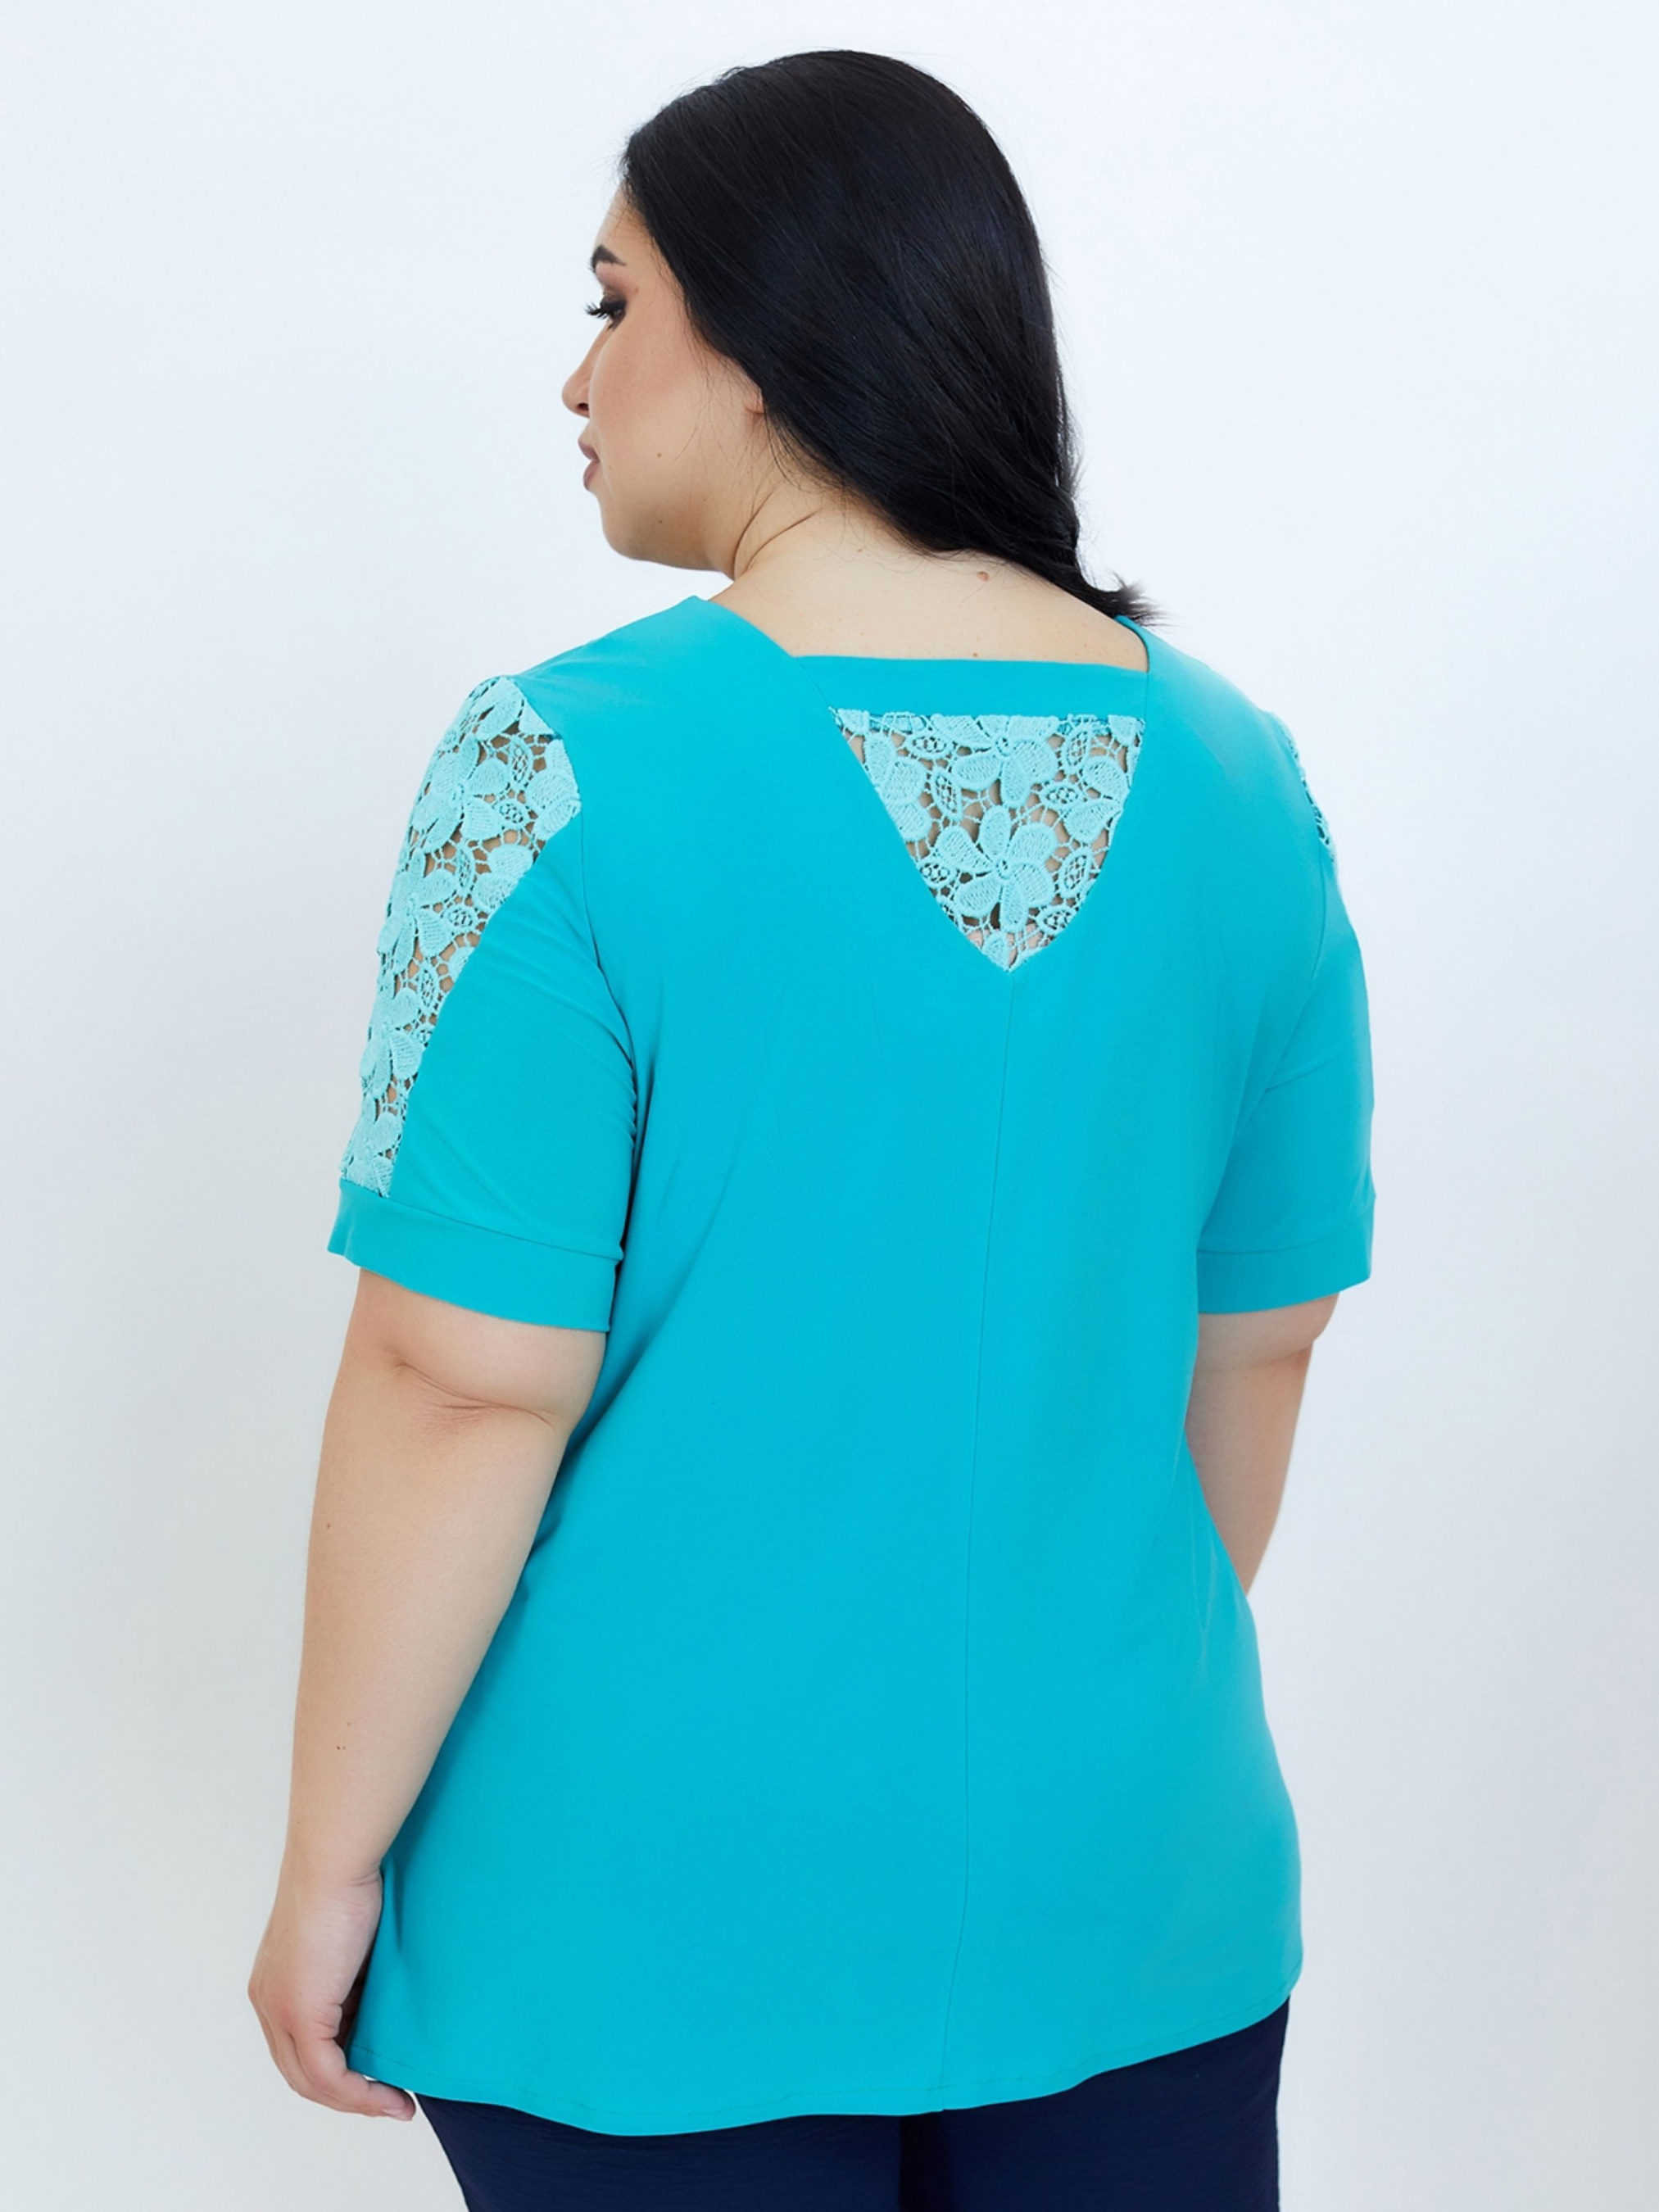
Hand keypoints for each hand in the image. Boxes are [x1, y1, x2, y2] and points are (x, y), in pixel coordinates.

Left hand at [248, 1863, 414, 2118]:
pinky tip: (390, 2095)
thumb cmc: (349, 1881)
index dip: (337, 2071)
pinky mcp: (300, 2012)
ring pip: (312, 2081)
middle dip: (348, 2096)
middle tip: (390, 2101)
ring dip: (357, 2101)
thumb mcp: (350, 1941)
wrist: (335, 1860)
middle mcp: (268, 2001)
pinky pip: (328, 2074)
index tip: (379, 2076)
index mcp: (274, 1983)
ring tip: (397, 2105)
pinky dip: (359, 2093)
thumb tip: (379, 2000)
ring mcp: (280, 2009)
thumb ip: (354, 1975)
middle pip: (302, 2074)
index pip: (299, 2047)